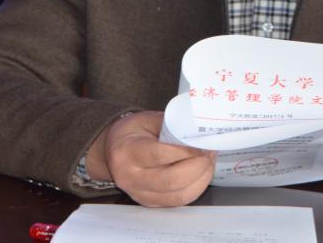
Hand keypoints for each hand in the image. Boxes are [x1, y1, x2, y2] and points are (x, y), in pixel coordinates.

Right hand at [86, 110, 214, 206]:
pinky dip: (196, 188)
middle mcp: (130, 178)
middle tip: (210, 152)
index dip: (186, 151)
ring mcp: (140, 194)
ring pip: (178, 196)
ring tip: (209, 162)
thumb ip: (171, 124)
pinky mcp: (150, 203)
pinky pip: (178, 201)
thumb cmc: (133, 132)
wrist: (112, 152)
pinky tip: (202, 174)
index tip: (203, 143)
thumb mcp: (147, 119)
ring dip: (201, 179)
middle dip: (198, 167)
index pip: (160, 155)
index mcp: (127, 152)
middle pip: (171, 180)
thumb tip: (199, 130)